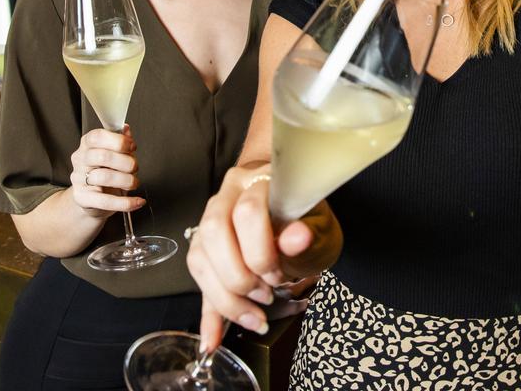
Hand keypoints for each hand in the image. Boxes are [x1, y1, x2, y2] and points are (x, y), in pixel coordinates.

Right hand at [67, 125, 144, 217]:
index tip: (132, 147)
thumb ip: (121, 141)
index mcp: (87, 144)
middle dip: (126, 162)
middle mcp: (80, 160)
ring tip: (134, 183)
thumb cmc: (105, 172)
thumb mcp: (115, 154)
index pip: (97, 136)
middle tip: (135, 168)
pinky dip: (126, 202)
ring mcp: (79, 180)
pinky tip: (137, 201)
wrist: (93, 200)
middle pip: (102, 156)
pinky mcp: (83, 198)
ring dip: (128, 181)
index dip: (118, 141)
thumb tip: (126, 129)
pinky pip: (106, 201)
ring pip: (105, 177)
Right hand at [185, 164, 340, 350]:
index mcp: (259, 181)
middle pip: (214, 233)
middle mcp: (227, 195)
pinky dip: (208, 315)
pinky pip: (200, 282)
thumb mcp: (320, 225)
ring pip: (199, 258)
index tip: (279, 274)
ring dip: (225, 297)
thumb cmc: (307, 216)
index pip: (248, 211)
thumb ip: (308, 233)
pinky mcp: (204, 247)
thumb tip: (298, 238)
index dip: (261, 251)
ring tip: (254, 316)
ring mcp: (210, 220)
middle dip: (239, 275)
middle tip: (266, 294)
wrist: (292, 207)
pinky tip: (213, 340)